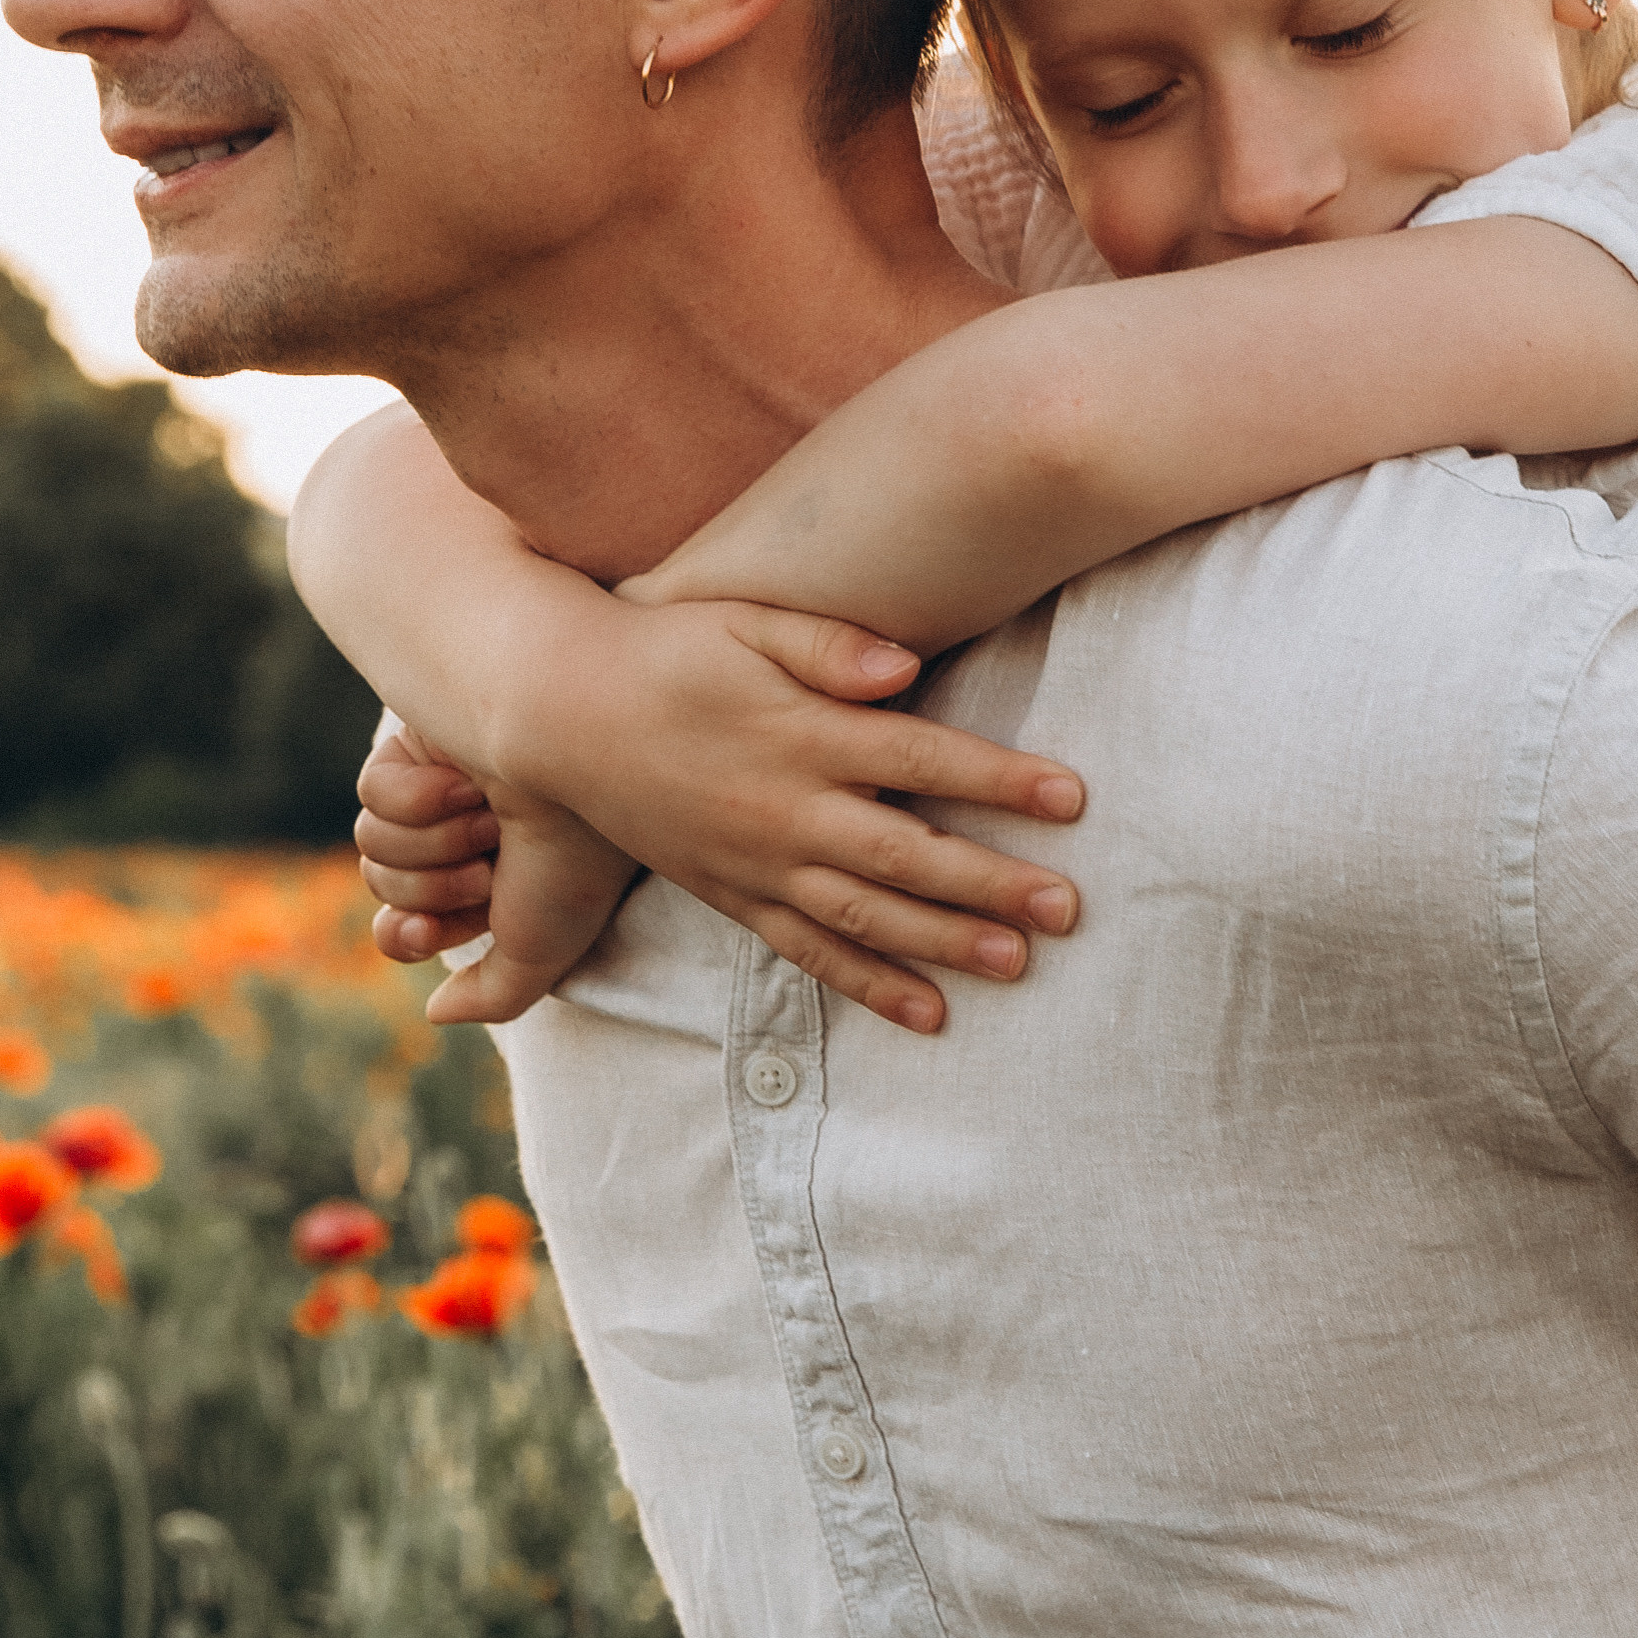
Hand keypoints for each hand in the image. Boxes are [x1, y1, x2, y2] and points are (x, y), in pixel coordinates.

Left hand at [357, 727, 633, 1026]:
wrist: (585, 775)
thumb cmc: (574, 866)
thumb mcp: (541, 955)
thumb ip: (494, 996)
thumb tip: (436, 1010)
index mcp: (489, 886)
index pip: (405, 926)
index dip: (406, 934)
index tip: (427, 928)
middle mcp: (462, 838)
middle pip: (385, 884)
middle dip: (432, 885)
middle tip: (487, 867)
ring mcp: (439, 788)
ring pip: (373, 842)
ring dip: (433, 843)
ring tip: (488, 822)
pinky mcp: (421, 744)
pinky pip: (372, 792)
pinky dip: (416, 798)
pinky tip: (468, 784)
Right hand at [470, 601, 1086, 1035]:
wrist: (565, 714)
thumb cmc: (670, 651)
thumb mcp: (746, 622)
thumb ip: (828, 644)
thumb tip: (905, 666)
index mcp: (802, 734)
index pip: (920, 757)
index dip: (998, 778)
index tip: (1072, 796)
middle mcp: (787, 808)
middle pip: (906, 853)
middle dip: (991, 882)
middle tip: (1067, 907)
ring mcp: (760, 863)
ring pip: (866, 914)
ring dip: (945, 943)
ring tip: (1018, 965)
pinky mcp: (735, 897)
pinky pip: (809, 952)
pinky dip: (869, 986)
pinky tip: (930, 1015)